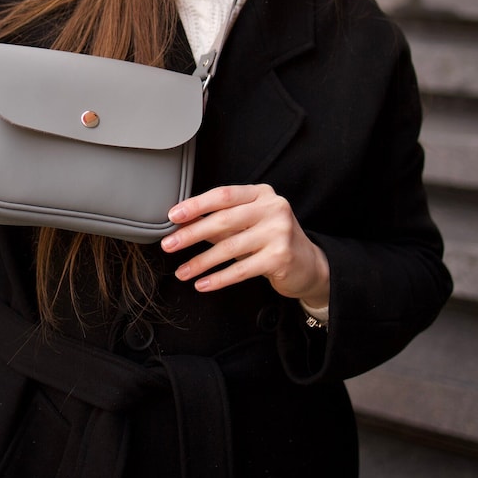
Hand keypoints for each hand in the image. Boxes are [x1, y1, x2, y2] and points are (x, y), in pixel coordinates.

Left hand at [161, 184, 329, 307]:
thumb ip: (221, 220)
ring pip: (229, 247)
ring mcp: (279, 232)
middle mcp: (273, 208)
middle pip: (224, 220)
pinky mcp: (281, 257)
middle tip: (169, 244)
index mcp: (261, 194)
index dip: (196, 205)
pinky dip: (219, 278)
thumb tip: (183, 223)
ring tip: (182, 271)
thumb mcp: (248, 224)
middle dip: (192, 234)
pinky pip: (241, 269)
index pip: (223, 195)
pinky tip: (203, 284)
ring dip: (201, 262)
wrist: (308, 264)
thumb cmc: (271, 240)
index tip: (173, 215)